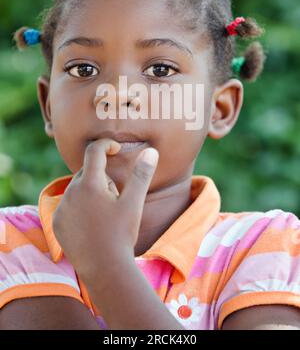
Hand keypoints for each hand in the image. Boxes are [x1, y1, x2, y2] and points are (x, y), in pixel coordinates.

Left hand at [52, 138, 158, 280]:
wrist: (105, 269)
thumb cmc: (122, 234)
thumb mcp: (134, 202)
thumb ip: (142, 174)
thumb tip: (151, 151)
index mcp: (89, 184)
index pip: (94, 151)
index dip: (106, 144)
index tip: (116, 148)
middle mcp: (70, 192)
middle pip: (86, 172)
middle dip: (102, 177)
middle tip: (116, 197)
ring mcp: (61, 208)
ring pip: (77, 188)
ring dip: (90, 192)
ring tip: (105, 214)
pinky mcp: (57, 223)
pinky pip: (68, 205)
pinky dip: (79, 207)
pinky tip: (93, 224)